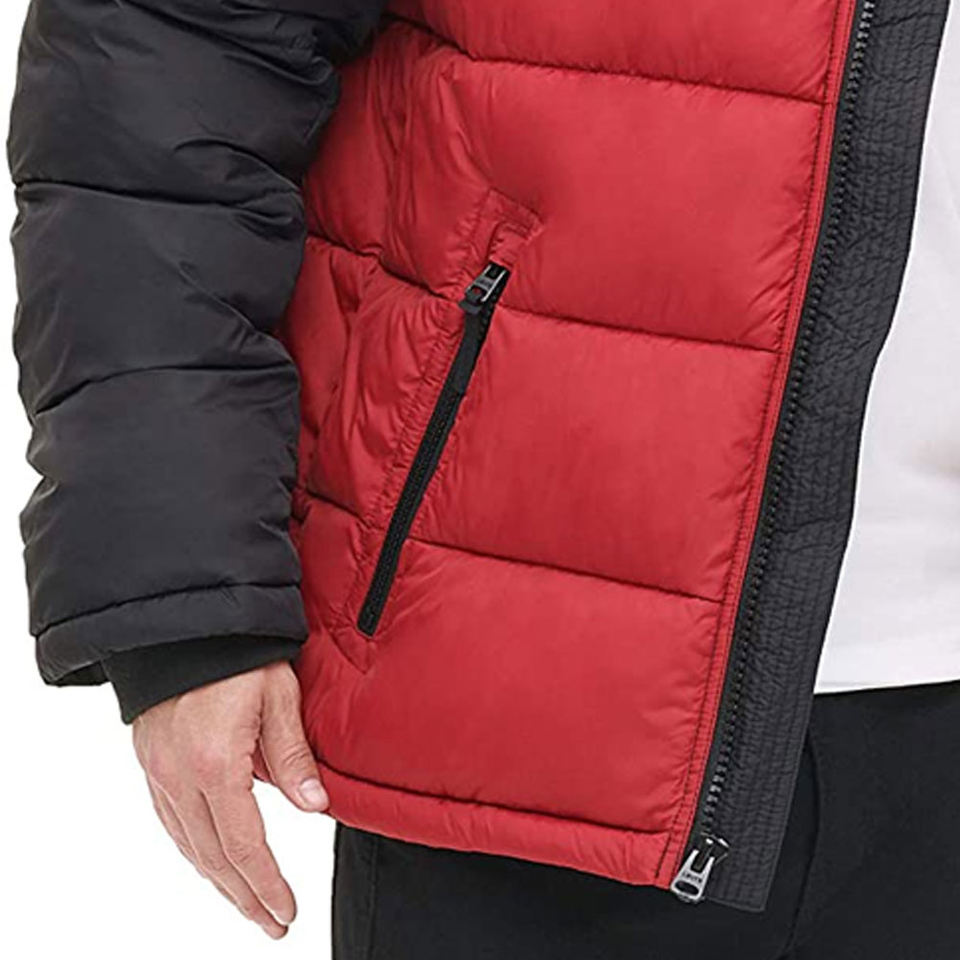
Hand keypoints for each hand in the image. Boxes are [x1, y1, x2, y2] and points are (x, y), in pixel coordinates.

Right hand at [132, 661, 327, 938]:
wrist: (184, 619)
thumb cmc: (237, 649)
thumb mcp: (278, 694)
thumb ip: (292, 754)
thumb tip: (315, 805)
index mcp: (215, 763)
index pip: (243, 845)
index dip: (266, 884)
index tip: (286, 911)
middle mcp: (179, 776)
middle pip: (213, 856)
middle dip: (244, 895)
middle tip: (272, 923)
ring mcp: (158, 770)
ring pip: (187, 843)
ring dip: (218, 879)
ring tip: (247, 902)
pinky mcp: (150, 759)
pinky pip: (170, 819)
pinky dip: (192, 848)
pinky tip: (209, 859)